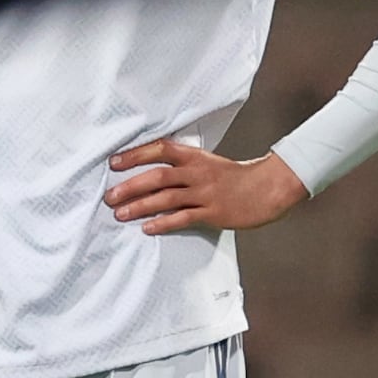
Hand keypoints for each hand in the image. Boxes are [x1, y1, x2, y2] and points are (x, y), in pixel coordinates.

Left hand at [105, 139, 309, 237]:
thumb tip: (150, 171)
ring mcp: (205, 194)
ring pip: (166, 199)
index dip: (136, 154)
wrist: (268, 189)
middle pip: (158, 177)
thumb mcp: (208, 163)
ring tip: (120, 214)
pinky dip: (163, 223)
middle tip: (109, 196)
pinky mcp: (213, 213)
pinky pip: (183, 218)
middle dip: (130, 187)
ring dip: (140, 207)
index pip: (161, 149)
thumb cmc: (235, 177)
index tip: (114, 162)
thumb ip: (183, 166)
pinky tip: (147, 228)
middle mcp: (198, 173)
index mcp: (195, 157)